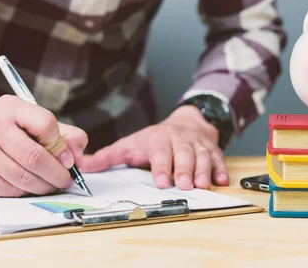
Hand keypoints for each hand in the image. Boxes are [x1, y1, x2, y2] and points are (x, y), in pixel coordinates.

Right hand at [0, 95, 87, 196]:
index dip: (61, 146)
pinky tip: (31, 187)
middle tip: (66, 180)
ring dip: (44, 186)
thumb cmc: (15, 132)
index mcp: (12, 107)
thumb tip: (78, 159)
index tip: (69, 160)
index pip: (45, 124)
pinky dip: (25, 193)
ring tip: (52, 185)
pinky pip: (8, 191)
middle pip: (34, 157)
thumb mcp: (40, 123)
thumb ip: (68, 136)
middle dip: (56, 173)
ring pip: (22, 178)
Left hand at [81, 105, 229, 189]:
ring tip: (204, 185)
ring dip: (204, 171)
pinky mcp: (212, 150)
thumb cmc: (155, 138)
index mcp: (159, 139)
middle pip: (184, 154)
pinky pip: (218, 158)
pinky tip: (222, 180)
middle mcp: (180, 140)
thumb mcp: (131, 143)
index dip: (162, 166)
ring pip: (202, 157)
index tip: (161, 182)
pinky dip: (221, 169)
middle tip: (185, 185)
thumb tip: (85, 166)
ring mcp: (198, 145)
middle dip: (185, 169)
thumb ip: (110, 156)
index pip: (160, 152)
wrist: (187, 122)